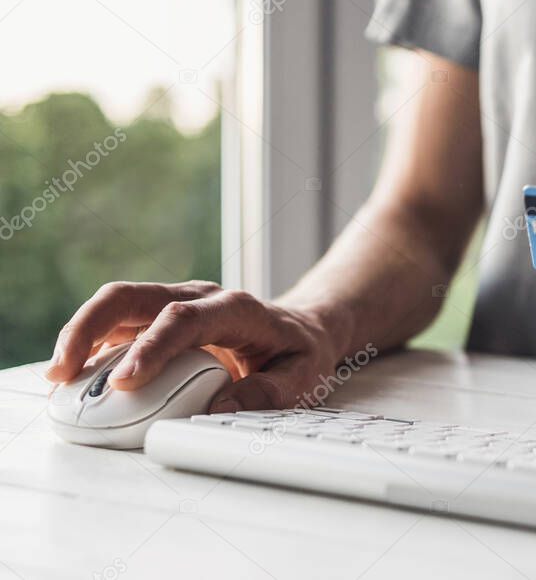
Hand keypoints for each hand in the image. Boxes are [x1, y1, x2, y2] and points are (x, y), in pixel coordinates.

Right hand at [45, 280, 346, 411]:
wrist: (303, 329)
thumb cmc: (301, 353)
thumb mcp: (304, 376)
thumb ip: (269, 392)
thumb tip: (222, 410)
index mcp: (236, 309)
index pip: (184, 319)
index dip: (152, 347)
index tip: (126, 381)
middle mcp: (200, 298)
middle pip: (133, 297)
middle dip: (90, 328)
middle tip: (65, 371)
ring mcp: (176, 303)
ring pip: (117, 306)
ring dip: (81, 336)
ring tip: (59, 378)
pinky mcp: (160, 319)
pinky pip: (118, 325)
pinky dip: (93, 347)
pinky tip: (78, 377)